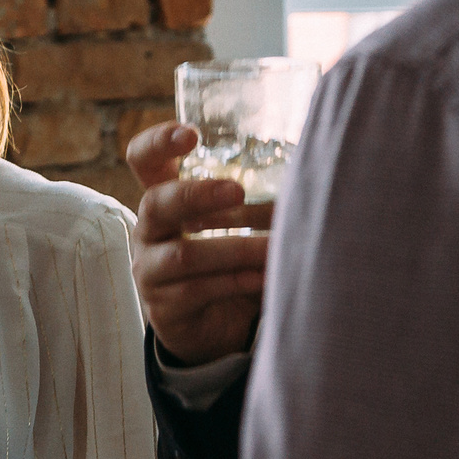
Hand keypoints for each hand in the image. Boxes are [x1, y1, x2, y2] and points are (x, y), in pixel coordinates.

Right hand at [126, 123, 269, 366]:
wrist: (215, 324)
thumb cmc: (230, 259)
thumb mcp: (238, 222)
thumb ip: (257, 197)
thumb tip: (315, 169)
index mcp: (164, 197)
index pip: (143, 159)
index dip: (158, 143)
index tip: (193, 135)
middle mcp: (150, 231)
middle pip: (156, 204)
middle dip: (196, 195)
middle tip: (238, 191)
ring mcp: (150, 270)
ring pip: (184, 255)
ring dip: (235, 249)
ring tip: (273, 247)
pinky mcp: (163, 307)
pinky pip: (197, 291)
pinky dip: (236, 283)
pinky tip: (265, 278)